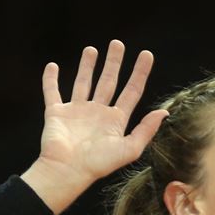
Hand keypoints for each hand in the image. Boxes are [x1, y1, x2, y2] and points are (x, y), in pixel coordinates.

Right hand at [21, 39, 168, 213]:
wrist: (67, 171)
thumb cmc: (98, 164)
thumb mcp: (129, 148)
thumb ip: (146, 130)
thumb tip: (164, 112)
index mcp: (115, 121)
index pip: (131, 92)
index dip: (140, 73)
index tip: (147, 55)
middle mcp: (97, 114)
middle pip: (108, 82)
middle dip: (114, 63)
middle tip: (118, 44)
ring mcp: (76, 112)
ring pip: (83, 83)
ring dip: (87, 66)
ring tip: (92, 49)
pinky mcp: (55, 112)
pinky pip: (52, 91)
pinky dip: (50, 79)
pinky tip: (52, 66)